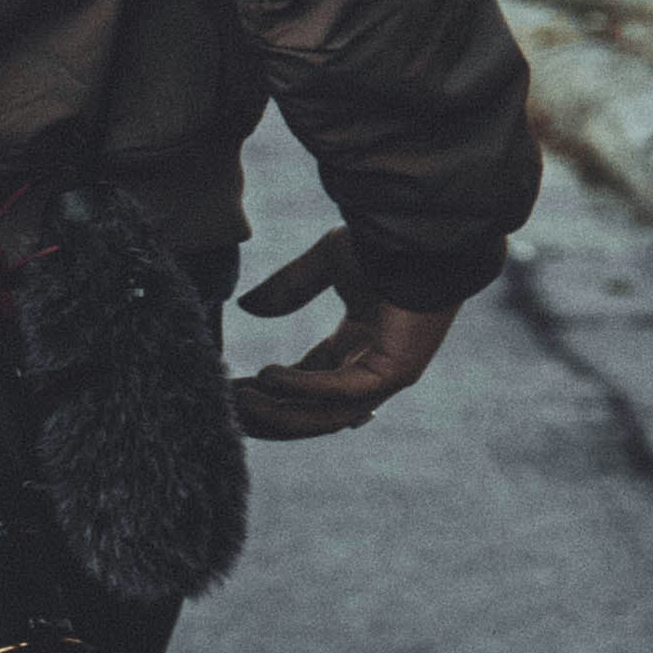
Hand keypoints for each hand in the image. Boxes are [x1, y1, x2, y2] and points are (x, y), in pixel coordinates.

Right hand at [229, 231, 455, 443]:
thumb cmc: (386, 244)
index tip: (228, 387)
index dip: (266, 392)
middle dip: (267, 416)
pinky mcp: (392, 373)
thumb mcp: (326, 264)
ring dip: (279, 413)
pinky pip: (341, 392)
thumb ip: (288, 288)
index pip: (305, 386)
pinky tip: (266, 376)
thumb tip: (247, 308)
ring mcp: (384, 377)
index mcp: (358, 348)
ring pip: (324, 415)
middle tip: (226, 411)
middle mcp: (370, 370)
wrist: (425, 235)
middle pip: (311, 411)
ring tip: (238, 402)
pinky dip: (303, 388)